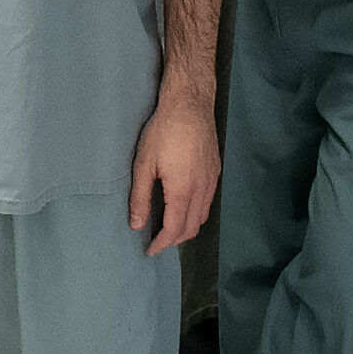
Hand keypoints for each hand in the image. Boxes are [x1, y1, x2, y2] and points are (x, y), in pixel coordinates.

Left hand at [128, 90, 219, 255]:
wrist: (190, 103)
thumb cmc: (164, 130)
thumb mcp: (143, 164)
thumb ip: (140, 197)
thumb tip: (137, 224)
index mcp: (183, 191)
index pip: (174, 230)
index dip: (161, 244)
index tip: (150, 250)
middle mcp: (202, 189)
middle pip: (191, 228)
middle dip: (174, 240)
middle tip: (157, 241)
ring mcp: (212, 180)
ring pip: (203, 216)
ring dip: (187, 227)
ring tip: (169, 226)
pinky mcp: (215, 170)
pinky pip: (208, 201)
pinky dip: (197, 212)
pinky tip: (184, 205)